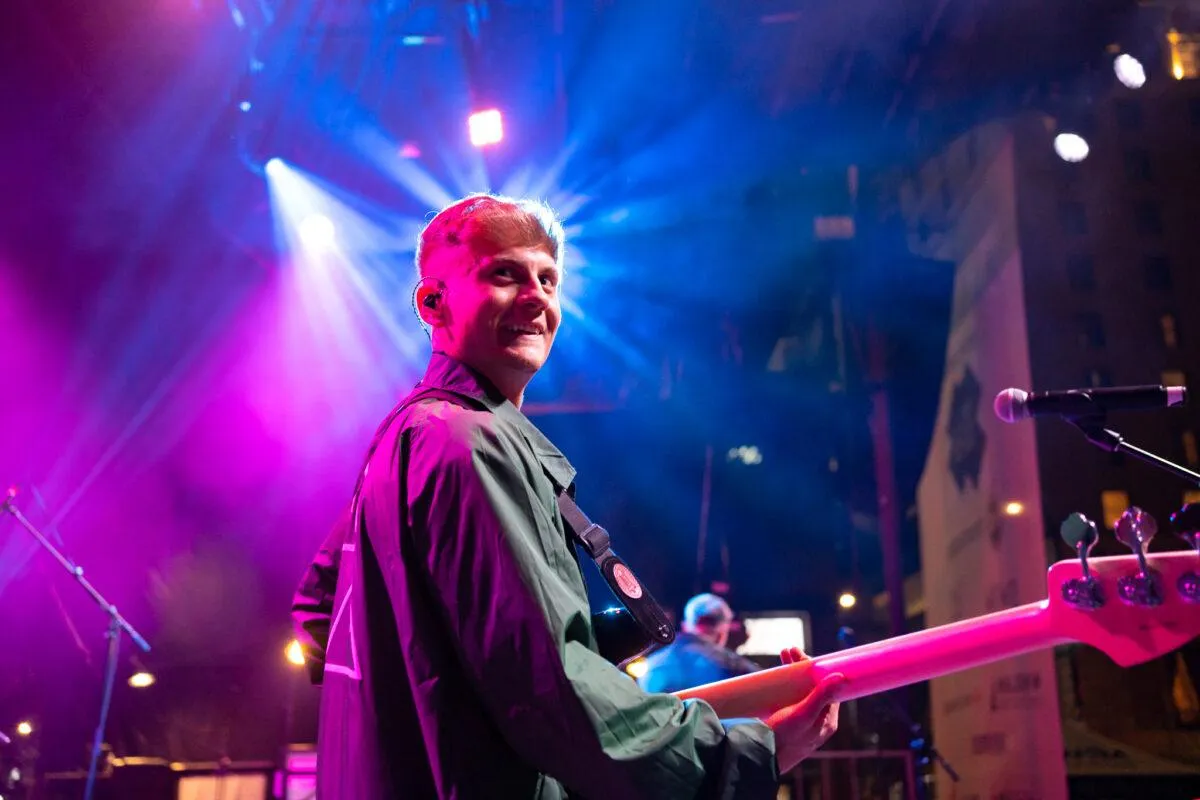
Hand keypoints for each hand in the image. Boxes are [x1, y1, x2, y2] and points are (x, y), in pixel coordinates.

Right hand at [765, 647, 842, 773]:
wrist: (761, 757)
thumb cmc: (784, 738)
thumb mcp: (803, 714)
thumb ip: (821, 697)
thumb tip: (841, 677)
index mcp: (827, 721)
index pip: (829, 688)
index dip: (819, 670)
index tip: (806, 658)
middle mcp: (817, 721)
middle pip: (815, 687)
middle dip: (803, 668)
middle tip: (789, 652)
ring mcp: (803, 721)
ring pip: (802, 691)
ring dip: (794, 673)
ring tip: (782, 656)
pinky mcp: (788, 722)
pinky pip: (791, 698)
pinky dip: (786, 684)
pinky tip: (778, 676)